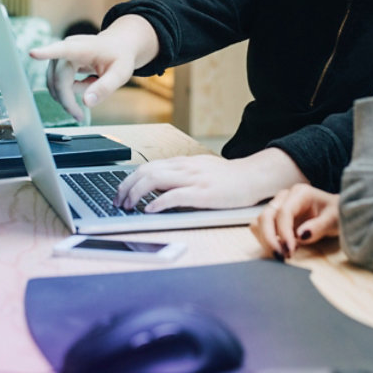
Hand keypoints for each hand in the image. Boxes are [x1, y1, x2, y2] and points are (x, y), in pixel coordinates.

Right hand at [29, 37, 135, 122]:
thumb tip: (86, 103)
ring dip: (71, 94)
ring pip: (56, 84)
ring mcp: (60, 56)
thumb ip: (105, 87)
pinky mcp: (58, 63)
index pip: (63, 50)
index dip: (47, 53)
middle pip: (58, 80)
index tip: (33, 53)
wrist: (117, 45)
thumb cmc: (120, 57)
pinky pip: (58, 83)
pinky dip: (71, 89)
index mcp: (83, 48)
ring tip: (93, 85)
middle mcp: (67, 49)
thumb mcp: (121, 73)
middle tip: (79, 117)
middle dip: (67, 101)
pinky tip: (87, 81)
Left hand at [113, 149, 306, 212]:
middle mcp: (185, 168)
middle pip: (145, 172)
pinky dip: (157, 203)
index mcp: (182, 163)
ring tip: (129, 206)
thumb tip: (157, 186)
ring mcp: (193, 179)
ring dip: (136, 194)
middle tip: (118, 202)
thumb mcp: (200, 170)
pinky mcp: (203, 193)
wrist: (253, 177)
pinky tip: (149, 210)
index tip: (120, 192)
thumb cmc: (228, 178)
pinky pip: (174, 195)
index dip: (129, 180)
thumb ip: (180, 175)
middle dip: (126, 187)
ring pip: (154, 180)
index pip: (147, 167)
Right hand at [251, 183, 339, 259]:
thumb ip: (319, 226)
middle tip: (282, 256)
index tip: (290, 250)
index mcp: (300, 193)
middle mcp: (284, 197)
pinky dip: (265, 240)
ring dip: (266, 241)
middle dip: (270, 238)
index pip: (284, 212)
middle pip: (265, 216)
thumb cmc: (336, 214)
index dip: (284, 232)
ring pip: (259, 223)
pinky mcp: (273, 217)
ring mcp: (277, 206)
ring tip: (282, 255)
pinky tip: (280, 249)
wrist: (334, 213)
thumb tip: (299, 235)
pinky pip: (260, 228)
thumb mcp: (334, 219)